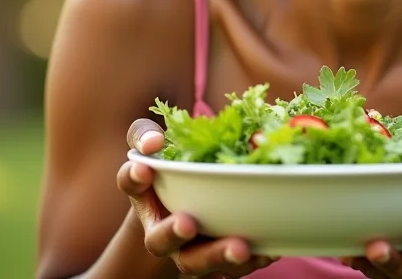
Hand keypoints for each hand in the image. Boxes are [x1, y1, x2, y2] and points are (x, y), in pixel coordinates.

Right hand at [117, 118, 276, 276]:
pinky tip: (268, 250)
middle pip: (159, 241)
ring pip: (196, 263)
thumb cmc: (170, 165)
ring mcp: (188, 249)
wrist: (184, 202)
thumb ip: (146, 136)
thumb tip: (154, 142)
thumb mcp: (155, 143)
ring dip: (217, 256)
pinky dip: (250, 261)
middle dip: (172, 234)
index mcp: (145, 193)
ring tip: (240, 248)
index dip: (134, 177)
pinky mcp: (217, 260)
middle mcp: (161, 228)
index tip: (144, 168)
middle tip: (187, 223)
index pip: (132, 183)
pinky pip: (230, 269)